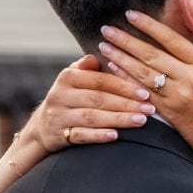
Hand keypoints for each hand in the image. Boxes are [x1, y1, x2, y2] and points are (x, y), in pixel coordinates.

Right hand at [33, 55, 155, 150]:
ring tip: (140, 121)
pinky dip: (98, 136)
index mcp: (67, 77)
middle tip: (149, 109)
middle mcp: (60, 95)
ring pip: (92, 117)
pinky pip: (81, 136)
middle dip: (126, 104)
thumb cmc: (69, 99)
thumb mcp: (74, 80)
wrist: (43, 127)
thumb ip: (87, 69)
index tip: (145, 92)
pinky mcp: (58, 135)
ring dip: (118, 119)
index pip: (99, 80)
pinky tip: (116, 136)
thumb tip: (95, 56)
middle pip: (98, 99)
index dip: (123, 86)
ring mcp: (58, 116)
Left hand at [98, 13, 192, 155]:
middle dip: (126, 40)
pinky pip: (142, 92)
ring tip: (104, 46)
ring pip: (143, 73)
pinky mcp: (168, 112)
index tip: (131, 15)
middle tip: (107, 29)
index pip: (172, 40)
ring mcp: (177, 96)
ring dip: (120, 58)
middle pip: (152, 55)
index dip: (150, 26)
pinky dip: (126, 79)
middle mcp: (190, 79)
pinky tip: (113, 69)